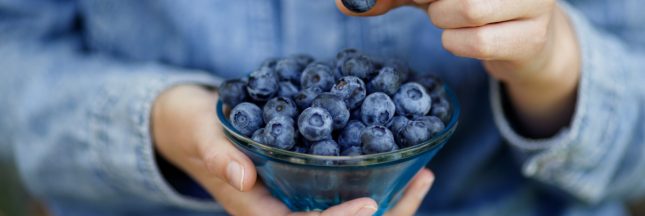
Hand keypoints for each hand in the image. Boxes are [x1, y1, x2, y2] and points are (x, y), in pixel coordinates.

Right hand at [152, 85, 433, 214]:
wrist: (196, 128)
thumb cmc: (198, 129)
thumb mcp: (203, 136)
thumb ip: (218, 155)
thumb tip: (241, 173)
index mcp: (258, 211)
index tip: (369, 205)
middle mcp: (282, 213)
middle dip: (383, 214)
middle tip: (420, 182)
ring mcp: (296, 203)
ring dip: (390, 204)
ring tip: (423, 176)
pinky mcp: (306, 188)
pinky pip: (346, 198)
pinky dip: (378, 188)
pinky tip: (403, 169)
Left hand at [337, 0, 580, 136]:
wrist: (528, 43)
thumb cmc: (473, 5)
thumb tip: (346, 4)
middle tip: (433, 3)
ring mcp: (533, 2)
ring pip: (469, 10)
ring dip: (443, 20)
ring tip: (449, 18)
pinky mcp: (532, 37)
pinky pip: (476, 42)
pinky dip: (456, 43)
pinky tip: (463, 39)